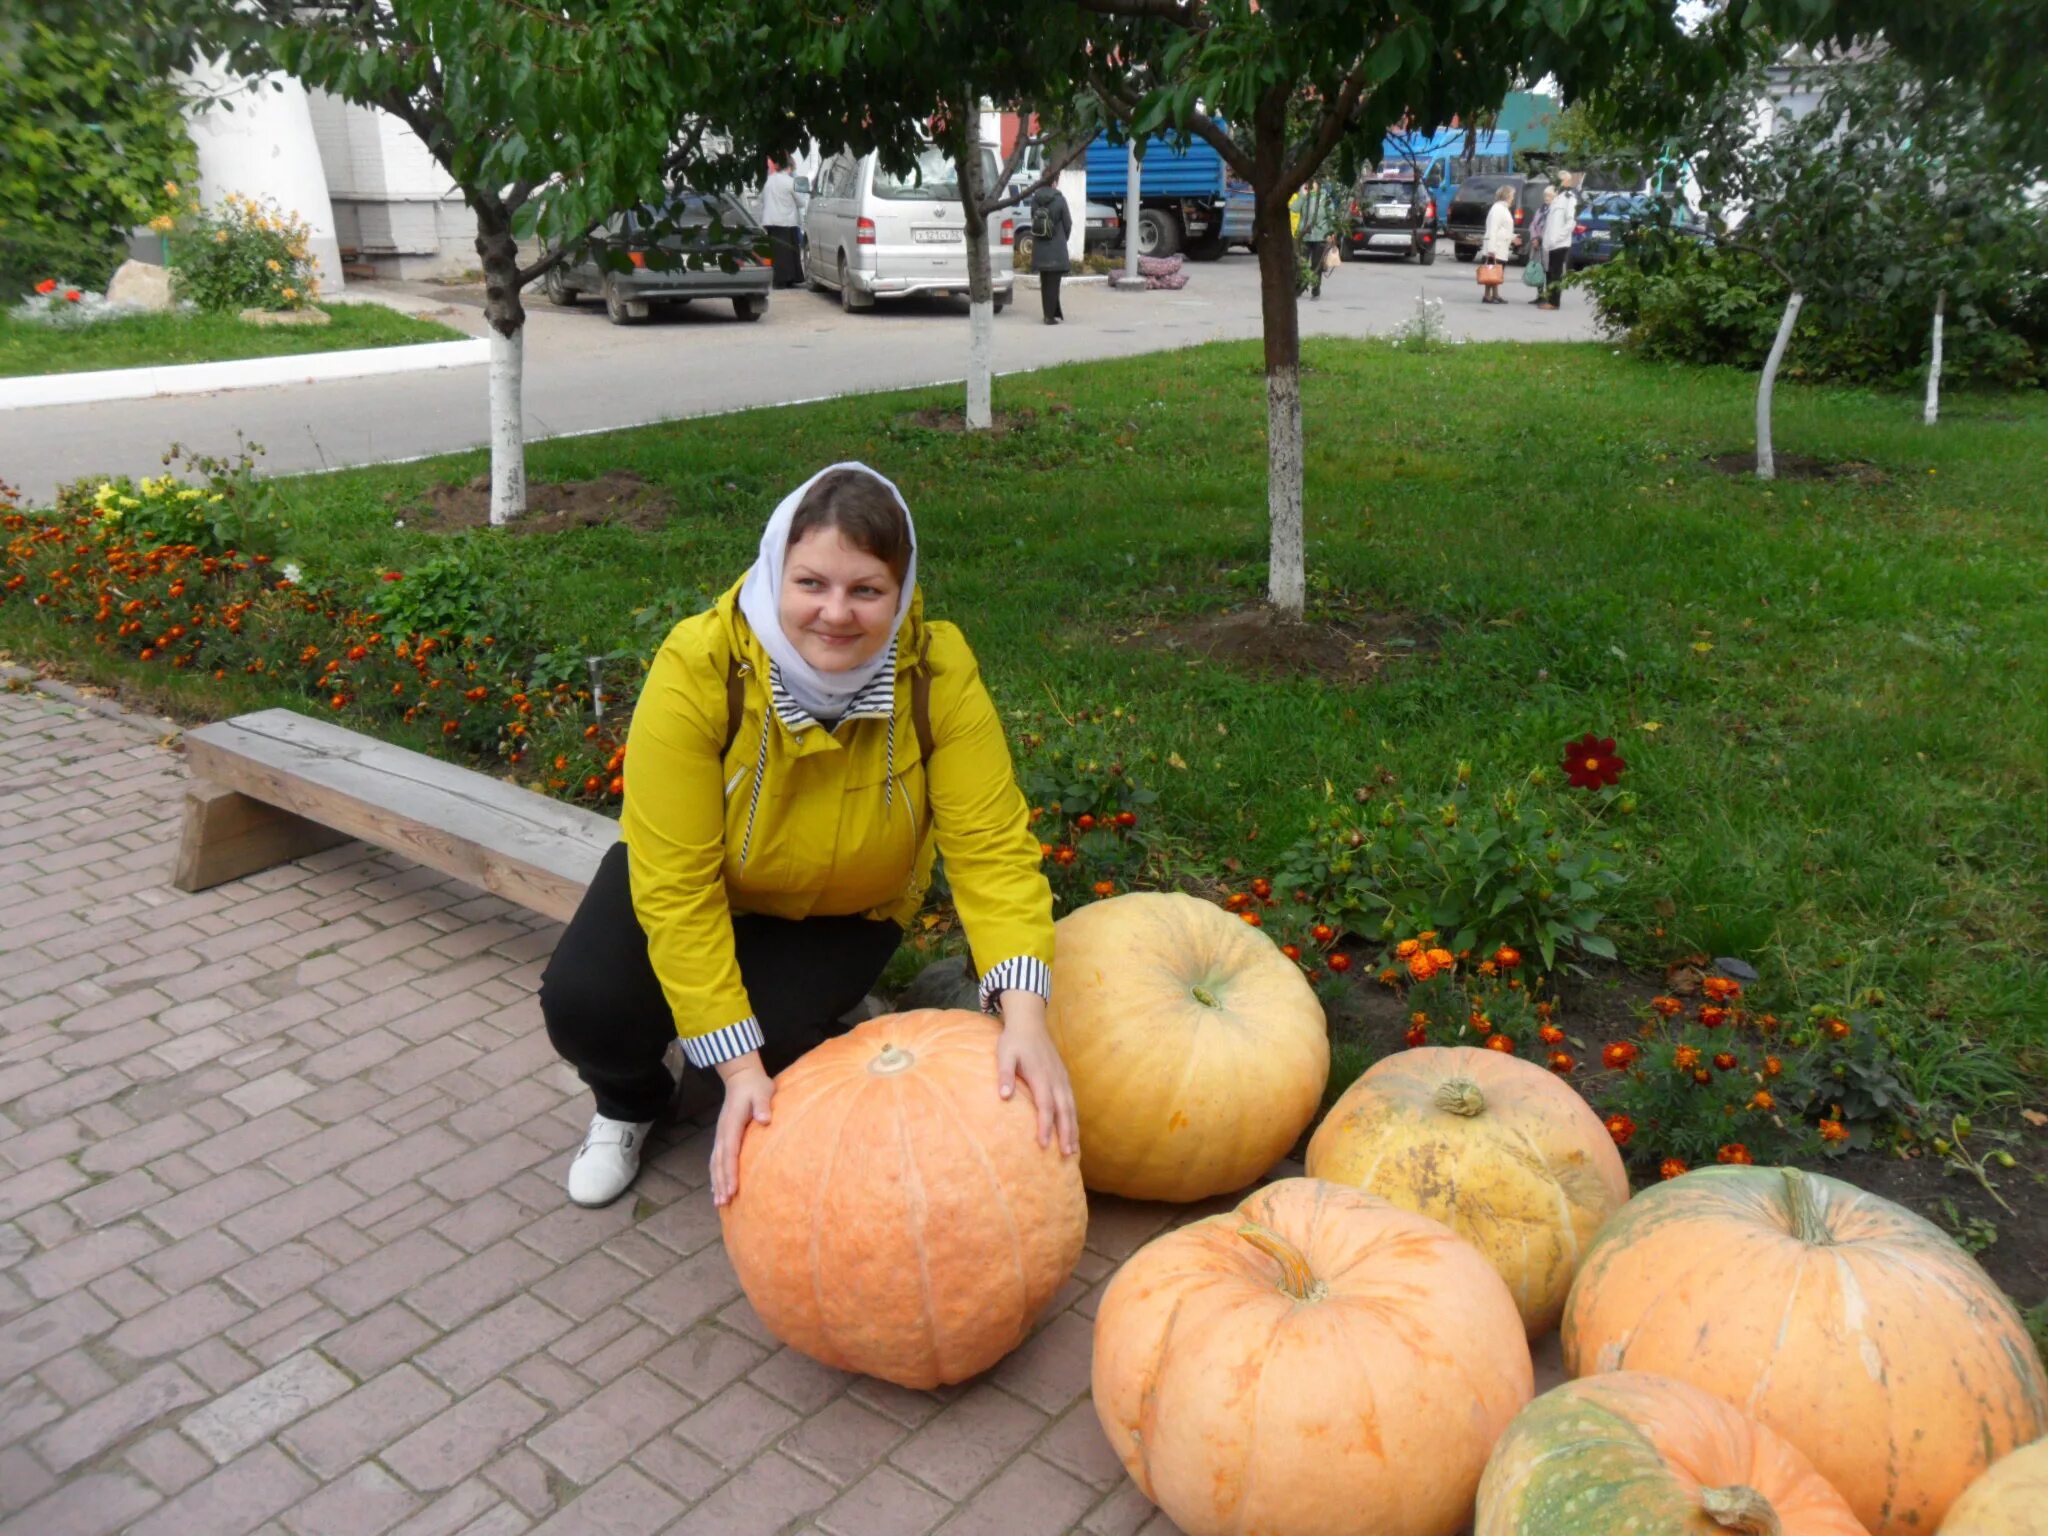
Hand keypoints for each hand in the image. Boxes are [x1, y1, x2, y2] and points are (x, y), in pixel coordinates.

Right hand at [711, 1053, 773, 1206]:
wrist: (742, 1078)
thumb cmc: (756, 1087)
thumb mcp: (763, 1092)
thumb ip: (763, 1105)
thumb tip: (765, 1119)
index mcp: (732, 1125)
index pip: (730, 1152)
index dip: (730, 1172)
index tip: (733, 1189)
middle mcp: (722, 1133)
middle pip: (719, 1162)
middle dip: (721, 1183)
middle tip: (724, 1203)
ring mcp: (721, 1136)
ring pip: (715, 1164)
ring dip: (717, 1183)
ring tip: (719, 1203)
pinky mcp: (723, 1137)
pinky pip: (717, 1160)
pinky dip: (716, 1176)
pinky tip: (717, 1189)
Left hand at [996, 996, 1078, 1156]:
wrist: (1030, 1022)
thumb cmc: (1014, 1040)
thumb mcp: (1004, 1054)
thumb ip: (1005, 1074)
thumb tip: (1004, 1095)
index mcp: (1041, 1076)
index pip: (1045, 1106)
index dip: (1046, 1126)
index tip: (1044, 1144)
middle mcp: (1055, 1080)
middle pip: (1064, 1111)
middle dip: (1066, 1133)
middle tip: (1067, 1155)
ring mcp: (1062, 1078)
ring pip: (1071, 1108)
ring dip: (1073, 1129)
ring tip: (1073, 1150)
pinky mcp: (1063, 1077)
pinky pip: (1071, 1101)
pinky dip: (1073, 1118)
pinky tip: (1072, 1130)